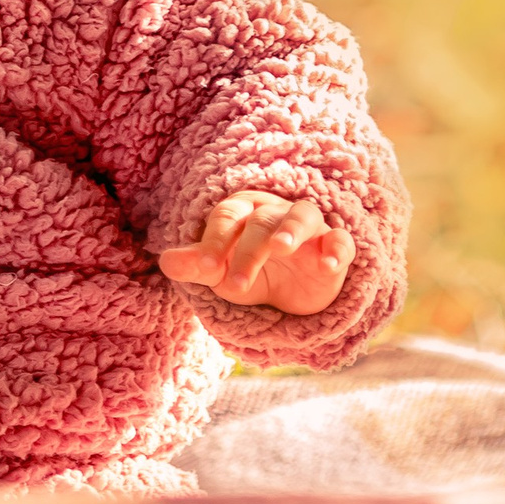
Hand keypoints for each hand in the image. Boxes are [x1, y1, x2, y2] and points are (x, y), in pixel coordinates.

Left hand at [159, 191, 352, 315]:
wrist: (292, 292)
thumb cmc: (251, 270)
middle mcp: (275, 212)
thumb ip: (197, 266)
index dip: (215, 241)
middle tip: (236, 286)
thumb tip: (164, 262)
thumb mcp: (222, 272)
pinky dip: (336, 248)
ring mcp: (308, 228)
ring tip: (282, 247)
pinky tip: (328, 264)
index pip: (227, 217)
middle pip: (261, 221)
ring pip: (302, 215)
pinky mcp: (333, 247)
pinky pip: (340, 240)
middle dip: (247, 252)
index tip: (207, 269)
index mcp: (244, 211)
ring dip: (291, 228)